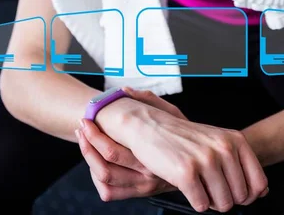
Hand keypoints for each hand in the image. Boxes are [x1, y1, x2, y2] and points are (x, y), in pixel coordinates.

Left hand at [76, 87, 187, 201]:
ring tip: (85, 141)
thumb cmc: (184, 134)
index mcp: (151, 152)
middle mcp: (147, 172)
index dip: (94, 134)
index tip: (87, 118)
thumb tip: (125, 90)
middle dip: (87, 144)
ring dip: (89, 159)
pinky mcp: (140, 194)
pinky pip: (110, 193)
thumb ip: (149, 100)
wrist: (200, 164)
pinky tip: (96, 162)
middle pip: (105, 165)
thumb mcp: (173, 114)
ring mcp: (144, 185)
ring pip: (105, 178)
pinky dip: (98, 179)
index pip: (112, 150)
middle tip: (82, 126)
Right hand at [95, 90, 269, 211]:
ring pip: (222, 205)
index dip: (247, 195)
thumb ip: (241, 163)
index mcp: (235, 140)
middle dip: (224, 197)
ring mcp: (205, 159)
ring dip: (209, 200)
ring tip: (197, 182)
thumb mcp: (218, 142)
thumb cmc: (185, 138)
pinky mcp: (186, 172)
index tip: (233, 189)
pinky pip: (201, 206)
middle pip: (240, 198)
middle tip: (207, 182)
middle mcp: (223, 148)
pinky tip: (186, 184)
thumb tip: (262, 192)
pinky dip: (194, 201)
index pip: (259, 183)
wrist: (150, 126)